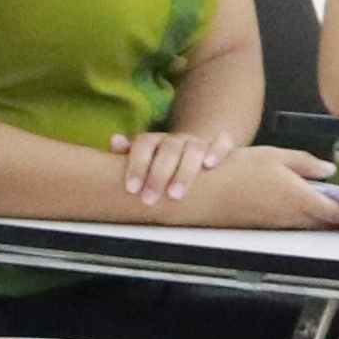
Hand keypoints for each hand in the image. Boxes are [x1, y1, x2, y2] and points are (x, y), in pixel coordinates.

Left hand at [107, 124, 228, 210]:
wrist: (190, 155)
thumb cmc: (157, 167)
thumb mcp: (141, 163)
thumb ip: (126, 155)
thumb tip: (115, 140)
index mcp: (155, 141)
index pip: (144, 144)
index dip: (137, 165)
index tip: (131, 189)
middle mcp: (177, 139)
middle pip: (168, 149)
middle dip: (158, 175)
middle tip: (149, 199)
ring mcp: (198, 141)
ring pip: (194, 148)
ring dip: (184, 171)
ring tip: (175, 195)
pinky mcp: (220, 144)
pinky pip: (223, 142)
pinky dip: (217, 150)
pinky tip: (209, 164)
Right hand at [186, 146, 338, 229]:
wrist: (200, 196)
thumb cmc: (235, 171)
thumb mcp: (273, 156)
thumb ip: (304, 164)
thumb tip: (329, 171)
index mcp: (299, 197)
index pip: (337, 210)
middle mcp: (291, 216)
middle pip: (326, 222)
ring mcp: (277, 224)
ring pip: (310, 225)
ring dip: (326, 222)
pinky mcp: (263, 226)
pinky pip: (294, 225)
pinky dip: (307, 221)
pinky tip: (306, 214)